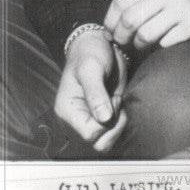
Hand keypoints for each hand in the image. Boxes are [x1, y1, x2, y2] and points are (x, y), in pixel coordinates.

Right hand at [54, 30, 127, 152]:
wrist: (100, 46)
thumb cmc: (90, 54)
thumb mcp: (91, 69)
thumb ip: (96, 93)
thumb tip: (104, 119)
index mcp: (68, 111)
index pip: (90, 134)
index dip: (106, 122)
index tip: (112, 99)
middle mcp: (77, 120)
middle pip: (100, 143)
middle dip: (114, 125)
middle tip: (117, 102)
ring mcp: (90, 119)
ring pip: (108, 142)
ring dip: (119, 125)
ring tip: (118, 102)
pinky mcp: (103, 117)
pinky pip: (114, 133)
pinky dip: (121, 122)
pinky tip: (120, 104)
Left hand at [103, 0, 189, 50]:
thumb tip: (112, 19)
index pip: (121, 1)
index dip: (111, 21)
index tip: (110, 32)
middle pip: (130, 20)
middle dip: (121, 37)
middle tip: (124, 43)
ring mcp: (182, 7)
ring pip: (144, 35)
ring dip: (139, 45)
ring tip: (143, 45)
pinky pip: (164, 44)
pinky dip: (160, 47)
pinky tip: (164, 41)